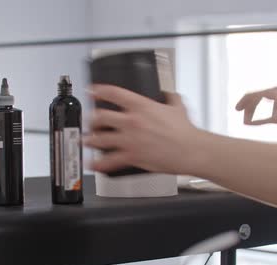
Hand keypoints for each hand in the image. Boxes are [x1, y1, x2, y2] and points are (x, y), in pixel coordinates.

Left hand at [84, 85, 202, 174]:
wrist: (190, 150)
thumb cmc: (185, 131)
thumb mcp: (177, 105)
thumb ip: (169, 97)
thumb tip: (167, 93)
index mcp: (141, 106)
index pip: (113, 93)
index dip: (98, 90)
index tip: (92, 91)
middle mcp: (131, 121)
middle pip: (100, 116)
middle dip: (91, 119)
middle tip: (89, 121)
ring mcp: (129, 140)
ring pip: (100, 139)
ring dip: (90, 139)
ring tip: (86, 140)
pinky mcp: (131, 156)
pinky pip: (109, 161)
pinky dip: (98, 163)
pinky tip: (92, 163)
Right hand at [235, 86, 276, 125]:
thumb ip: (260, 121)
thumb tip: (246, 123)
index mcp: (273, 91)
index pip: (252, 95)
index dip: (243, 103)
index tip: (236, 110)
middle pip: (258, 96)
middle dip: (250, 108)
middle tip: (244, 119)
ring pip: (265, 98)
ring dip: (257, 107)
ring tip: (252, 117)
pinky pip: (272, 99)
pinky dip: (265, 106)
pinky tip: (265, 112)